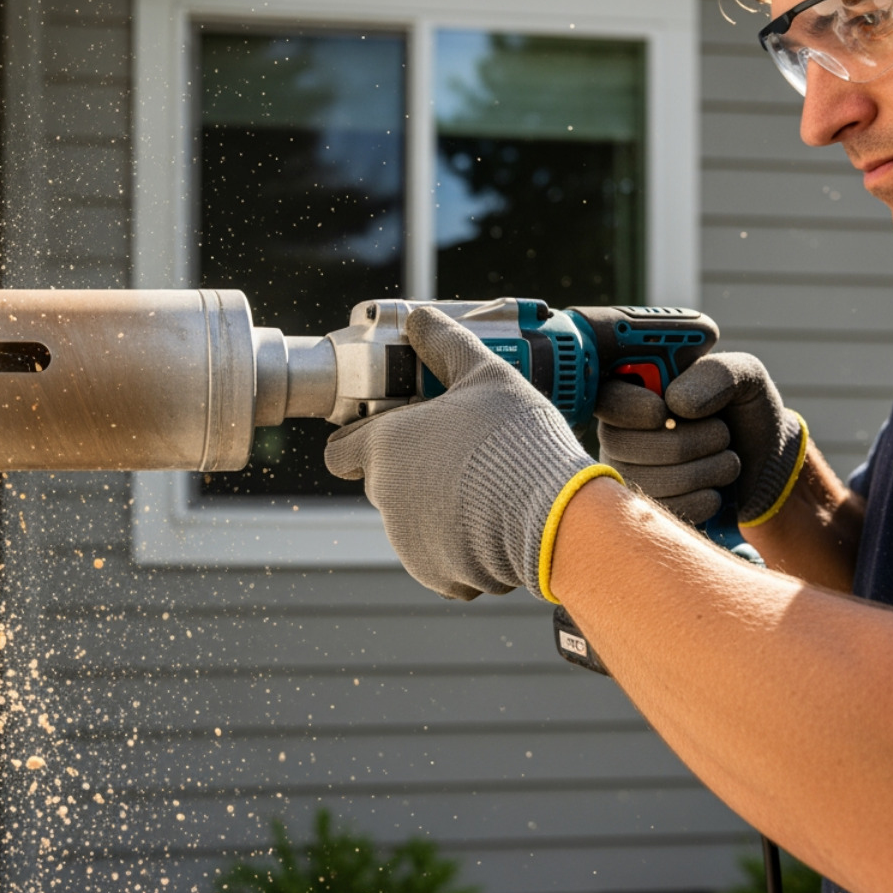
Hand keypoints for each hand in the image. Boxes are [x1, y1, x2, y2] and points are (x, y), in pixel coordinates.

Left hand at [324, 306, 619, 601]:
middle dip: (415, 471)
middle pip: (384, 483)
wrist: (553, 515)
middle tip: (460, 455)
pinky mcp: (436, 574)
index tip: (390, 434)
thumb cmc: (515, 441)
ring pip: (414, 521)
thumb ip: (445, 345)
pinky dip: (462, 547)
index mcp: (384, 446)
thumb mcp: (484, 375)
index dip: (359, 441)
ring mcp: (407, 540)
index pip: (339, 451)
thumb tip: (419, 319)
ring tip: (487, 489)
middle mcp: (384, 496)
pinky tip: (495, 523)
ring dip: (439, 508)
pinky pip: (441, 558)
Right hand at [595, 381, 740, 524]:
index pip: (606, 398)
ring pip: (648, 480)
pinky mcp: (643, 511)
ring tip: (726, 460)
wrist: (762, 465)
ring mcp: (626, 475)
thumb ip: (715, 374)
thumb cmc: (744, 414)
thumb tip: (676, 403)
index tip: (664, 412)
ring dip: (705, 471)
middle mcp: (618, 434)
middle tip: (721, 434)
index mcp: (635, 391)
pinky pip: (663, 510)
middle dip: (688, 442)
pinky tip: (714, 488)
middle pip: (625, 444)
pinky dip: (702, 500)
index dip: (630, 407)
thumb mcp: (744, 378)